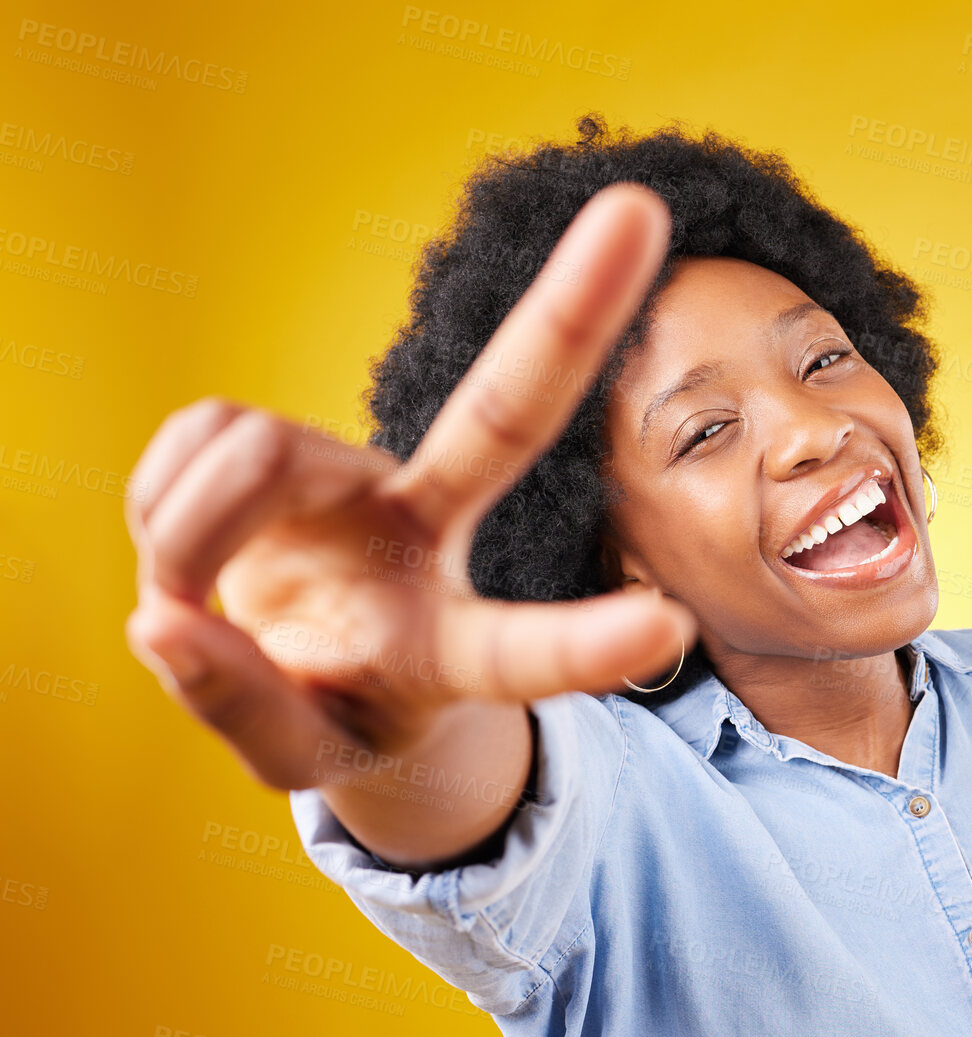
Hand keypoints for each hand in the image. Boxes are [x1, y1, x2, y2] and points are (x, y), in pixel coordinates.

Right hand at [125, 183, 695, 790]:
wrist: (296, 663)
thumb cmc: (327, 712)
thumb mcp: (299, 754)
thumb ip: (242, 710)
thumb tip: (166, 620)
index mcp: (455, 646)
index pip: (521, 651)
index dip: (585, 646)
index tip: (670, 631)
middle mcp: (430, 535)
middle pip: (504, 417)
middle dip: (572, 315)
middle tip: (640, 209)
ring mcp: (360, 476)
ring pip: (250, 452)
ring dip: (188, 536)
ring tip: (202, 594)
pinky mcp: (284, 439)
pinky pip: (195, 436)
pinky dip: (163, 503)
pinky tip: (203, 541)